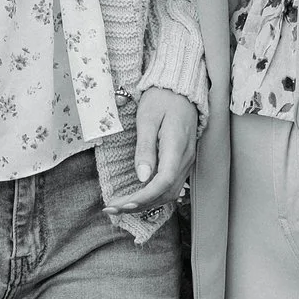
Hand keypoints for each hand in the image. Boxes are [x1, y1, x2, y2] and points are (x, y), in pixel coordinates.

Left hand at [109, 88, 199, 213]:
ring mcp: (186, 162)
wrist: (180, 90)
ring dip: (145, 203)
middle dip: (138, 205)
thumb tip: (142, 176)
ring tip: (119, 206)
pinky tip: (136, 197)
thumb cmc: (161, 100)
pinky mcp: (182, 162)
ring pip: (168, 193)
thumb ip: (145, 148)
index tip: (122, 204)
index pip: (163, 182)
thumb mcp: (147, 119)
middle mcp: (185, 159)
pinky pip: (170, 186)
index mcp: (177, 147)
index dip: (143, 197)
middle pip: (165, 193)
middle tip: (112, 208)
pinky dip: (152, 196)